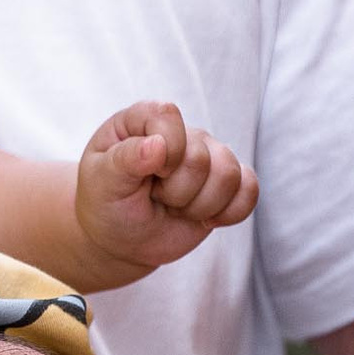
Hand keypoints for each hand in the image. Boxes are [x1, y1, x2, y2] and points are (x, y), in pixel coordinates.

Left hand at [73, 102, 257, 281]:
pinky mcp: (227, 182)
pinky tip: (204, 220)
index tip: (146, 175)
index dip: (163, 151)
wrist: (122, 238)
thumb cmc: (106, 203)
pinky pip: (249, 190)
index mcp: (142, 120)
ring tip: (175, 208)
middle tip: (154, 198)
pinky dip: (229, 213)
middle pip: (200, 157)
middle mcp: (180, 132)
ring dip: (200, 206)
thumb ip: (125, 160)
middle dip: (175, 192)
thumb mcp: (103, 182)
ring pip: (229, 175)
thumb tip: (158, 144)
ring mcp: (207, 156)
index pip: (167, 115)